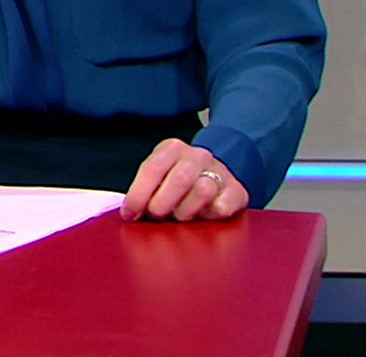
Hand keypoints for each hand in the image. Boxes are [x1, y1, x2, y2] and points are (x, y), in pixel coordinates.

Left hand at [120, 138, 245, 221]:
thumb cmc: (176, 183)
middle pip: (179, 180)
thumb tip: (128, 213)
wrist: (214, 176)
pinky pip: (222, 207)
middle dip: (162, 204)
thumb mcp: (158, 178)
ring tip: (180, 216)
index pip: (152, 169)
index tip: (129, 215)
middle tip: (157, 217)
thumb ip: (144, 190)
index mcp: (172, 149)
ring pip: (203, 191)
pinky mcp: (237, 191)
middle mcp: (197, 156)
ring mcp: (220, 171)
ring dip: (186, 211)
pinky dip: (209, 216)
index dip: (138, 195)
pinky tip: (202, 216)